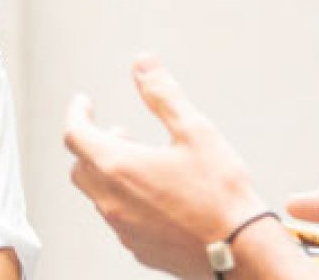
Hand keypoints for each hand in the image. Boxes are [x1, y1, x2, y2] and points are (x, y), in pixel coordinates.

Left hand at [65, 54, 267, 278]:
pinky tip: (156, 197)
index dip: (77, 113)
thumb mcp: (195, 132)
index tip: (84, 103)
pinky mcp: (139, 249)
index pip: (74, 134)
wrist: (244, 255)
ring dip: (109, 173)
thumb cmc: (221, 194)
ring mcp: (123, 229)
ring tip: (143, 163)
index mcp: (117, 167)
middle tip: (122, 134)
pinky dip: (125, 200)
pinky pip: (118, 219)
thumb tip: (142, 64)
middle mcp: (111, 200)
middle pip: (80, 165)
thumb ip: (162, 95)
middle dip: (94, 143)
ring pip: (98, 194)